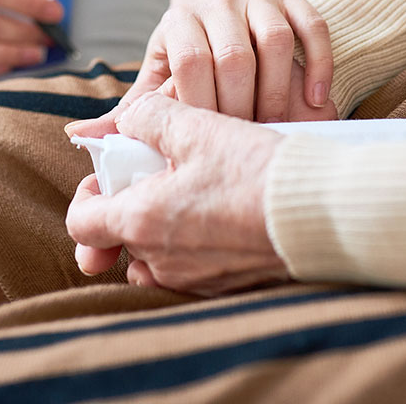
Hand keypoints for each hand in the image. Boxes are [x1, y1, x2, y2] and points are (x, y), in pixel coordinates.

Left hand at [66, 0, 337, 138]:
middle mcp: (216, 2)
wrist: (219, 6)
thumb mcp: (156, 78)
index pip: (191, 64)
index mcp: (177, 23)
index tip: (209, 146)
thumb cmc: (187, 58)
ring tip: (277, 128)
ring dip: (279, 91)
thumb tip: (78, 137)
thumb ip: (128, 111)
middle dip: (242, 106)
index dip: (203, 107)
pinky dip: (319, 64)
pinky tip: (318, 101)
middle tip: (246, 144)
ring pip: (275, 42)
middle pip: (235, 56)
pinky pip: (312, 26)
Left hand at [66, 92, 291, 296]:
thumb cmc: (257, 172)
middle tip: (160, 175)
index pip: (82, 223)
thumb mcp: (198, 128)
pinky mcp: (227, 287)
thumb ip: (150, 117)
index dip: (88, 194)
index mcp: (143, 222)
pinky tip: (221, 214)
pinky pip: (192, 269)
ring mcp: (195, 280)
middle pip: (122, 238)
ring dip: (163, 227)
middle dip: (132, 206)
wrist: (323, 214)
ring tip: (193, 192)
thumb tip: (128, 118)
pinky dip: (195, 244)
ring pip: (156, 257)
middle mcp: (162, 261)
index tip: (112, 174)